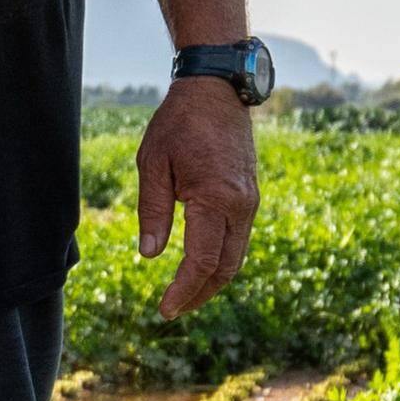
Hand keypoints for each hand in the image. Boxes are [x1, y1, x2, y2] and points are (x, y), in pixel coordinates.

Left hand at [129, 80, 257, 320]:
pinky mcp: (249, 196)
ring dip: (212, 280)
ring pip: (236, 256)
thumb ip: (153, 210)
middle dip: (199, 294)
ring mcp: (249, 201)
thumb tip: (150, 254)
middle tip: (172, 309)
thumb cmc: (180, 122)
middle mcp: (240, 205)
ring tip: (184, 294)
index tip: (165, 309)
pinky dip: (220, 259)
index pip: (202, 261)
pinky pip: (238, 239)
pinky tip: (199, 264)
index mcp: (215, 198)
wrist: (217, 90)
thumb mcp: (153, 163)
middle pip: (225, 268)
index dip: (184, 290)